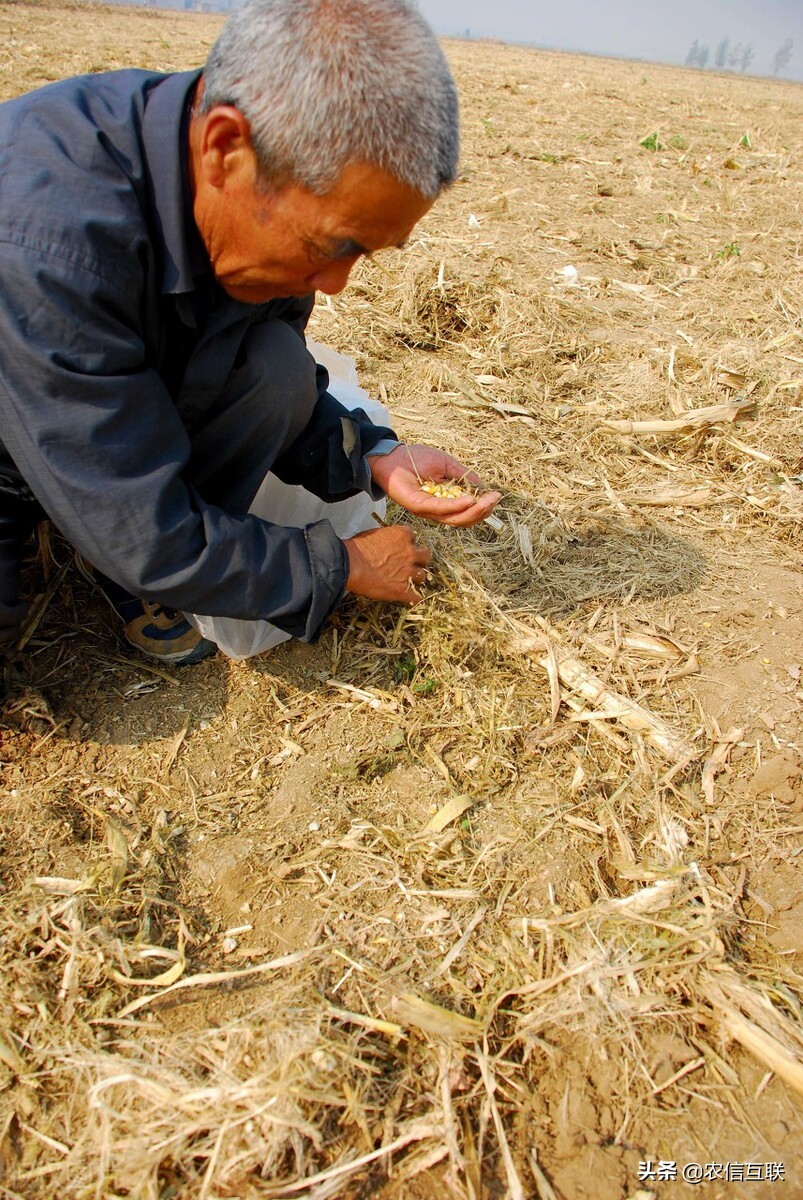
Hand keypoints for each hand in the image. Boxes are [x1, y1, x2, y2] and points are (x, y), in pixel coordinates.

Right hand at [343, 525, 431, 604]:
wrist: (351, 565)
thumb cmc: (357, 549)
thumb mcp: (373, 534)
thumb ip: (386, 538)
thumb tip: (385, 543)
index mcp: (402, 536)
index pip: (412, 536)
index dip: (407, 543)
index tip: (401, 548)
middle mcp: (410, 553)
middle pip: (425, 556)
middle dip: (420, 560)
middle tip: (412, 564)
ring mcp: (408, 572)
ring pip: (422, 576)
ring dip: (416, 578)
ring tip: (409, 582)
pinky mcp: (403, 590)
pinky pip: (416, 596)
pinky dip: (414, 598)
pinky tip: (410, 599)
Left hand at [367, 444, 500, 526]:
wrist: (392, 455)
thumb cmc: (416, 458)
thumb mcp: (446, 464)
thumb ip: (463, 475)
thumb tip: (481, 486)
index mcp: (445, 500)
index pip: (468, 511)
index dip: (483, 506)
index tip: (496, 496)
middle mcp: (438, 509)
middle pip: (464, 518)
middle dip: (482, 511)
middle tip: (494, 500)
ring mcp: (428, 510)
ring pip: (456, 518)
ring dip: (474, 510)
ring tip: (486, 501)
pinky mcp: (419, 506)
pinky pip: (441, 509)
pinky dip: (457, 505)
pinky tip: (469, 500)